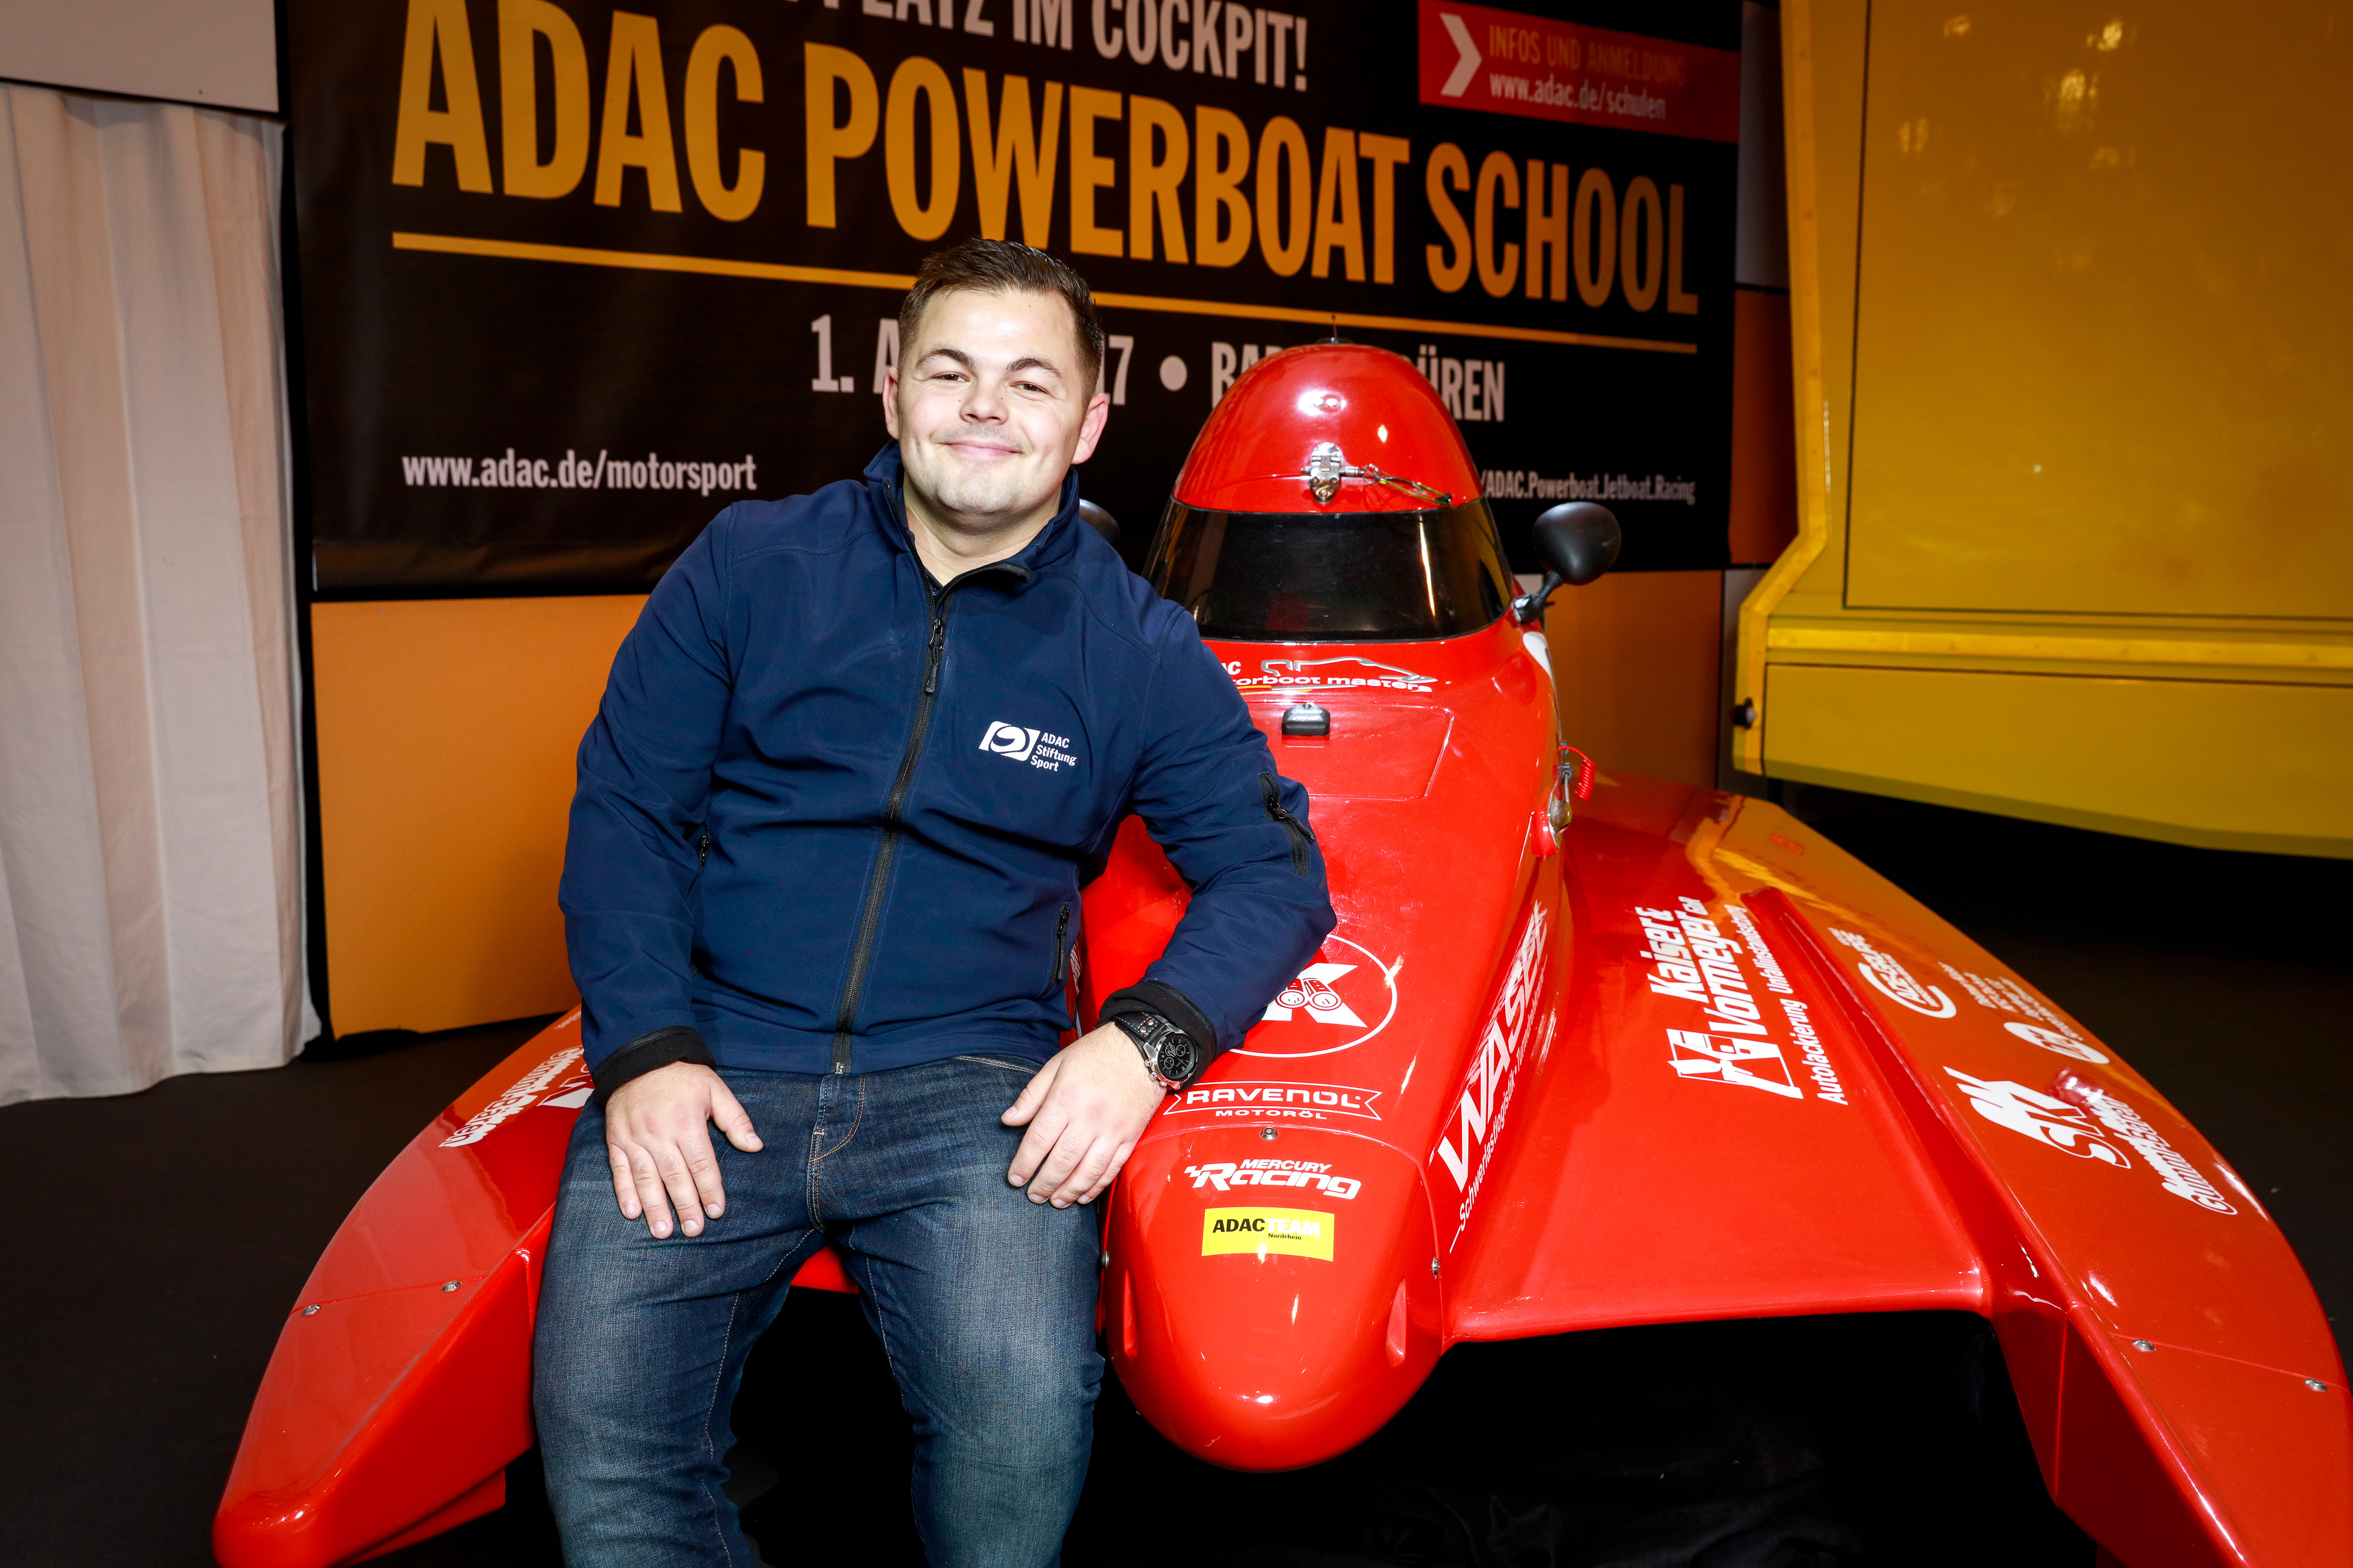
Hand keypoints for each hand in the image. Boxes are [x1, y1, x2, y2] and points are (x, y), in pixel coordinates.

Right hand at [604, 1062, 762, 1237]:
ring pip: (646, 1178)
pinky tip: (632, 1213)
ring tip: (663, 1231)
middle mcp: (659, 1133)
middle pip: (675, 1176)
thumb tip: (755, 1146)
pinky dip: (624, 1192)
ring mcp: (634, 1138)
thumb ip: (735, 1119)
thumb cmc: (682, 1076)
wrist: (640, 1058)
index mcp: (686, 1122)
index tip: (717, 1211)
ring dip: (655, 1207)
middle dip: (685, 1205)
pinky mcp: (616, 1139)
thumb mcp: (715, 1089)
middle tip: (694, 1230)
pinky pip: (619, 1170)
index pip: (701, 1163)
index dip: (710, 1189)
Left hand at [1002, 1024, 1168, 1206]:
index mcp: (1065, 1098)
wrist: (1142, 1050)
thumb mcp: (1056, 1065)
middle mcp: (1088, 1118)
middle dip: (1044, 1183)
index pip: (1039, 1139)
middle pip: (1062, 1161)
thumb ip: (1031, 1096)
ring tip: (1055, 1201)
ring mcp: (1112, 1130)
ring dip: (1069, 1191)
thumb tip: (1008, 1121)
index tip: (1014, 1179)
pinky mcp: (1129, 1137)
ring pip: (1087, 1171)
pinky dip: (1096, 1186)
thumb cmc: (1095, 1055)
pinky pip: (1111, 1169)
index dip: (1024, 1163)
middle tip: (1033, 1196)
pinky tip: (1082, 1195)